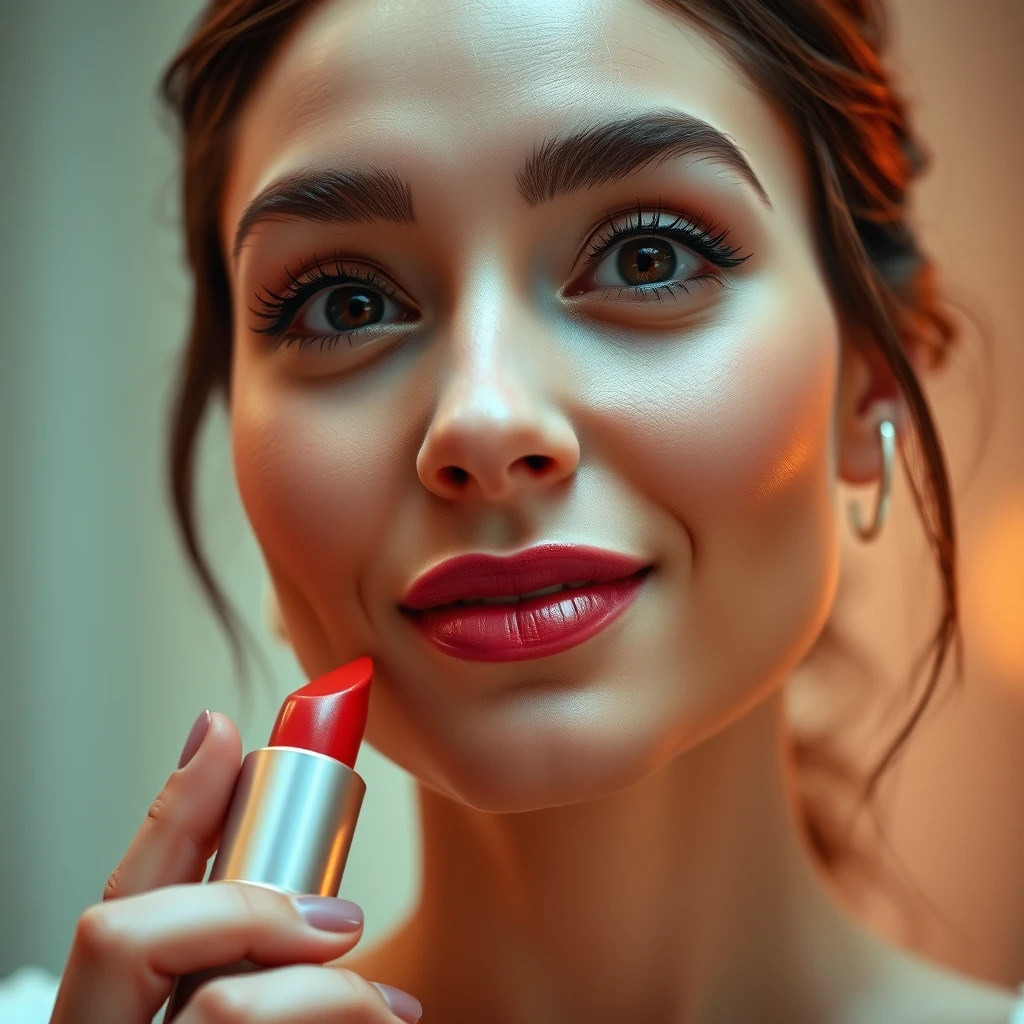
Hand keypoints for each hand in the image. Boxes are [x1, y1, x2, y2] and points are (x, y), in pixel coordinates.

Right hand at [49, 711, 421, 1023]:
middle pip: (121, 936)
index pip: (112, 911)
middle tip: (344, 923)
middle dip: (246, 906)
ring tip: (389, 1007)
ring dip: (327, 988)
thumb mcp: (256, 1002)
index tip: (222, 728)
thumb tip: (243, 777)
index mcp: (113, 1021)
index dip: (167, 815)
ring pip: (220, 1004)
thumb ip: (242, 934)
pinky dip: (350, 1015)